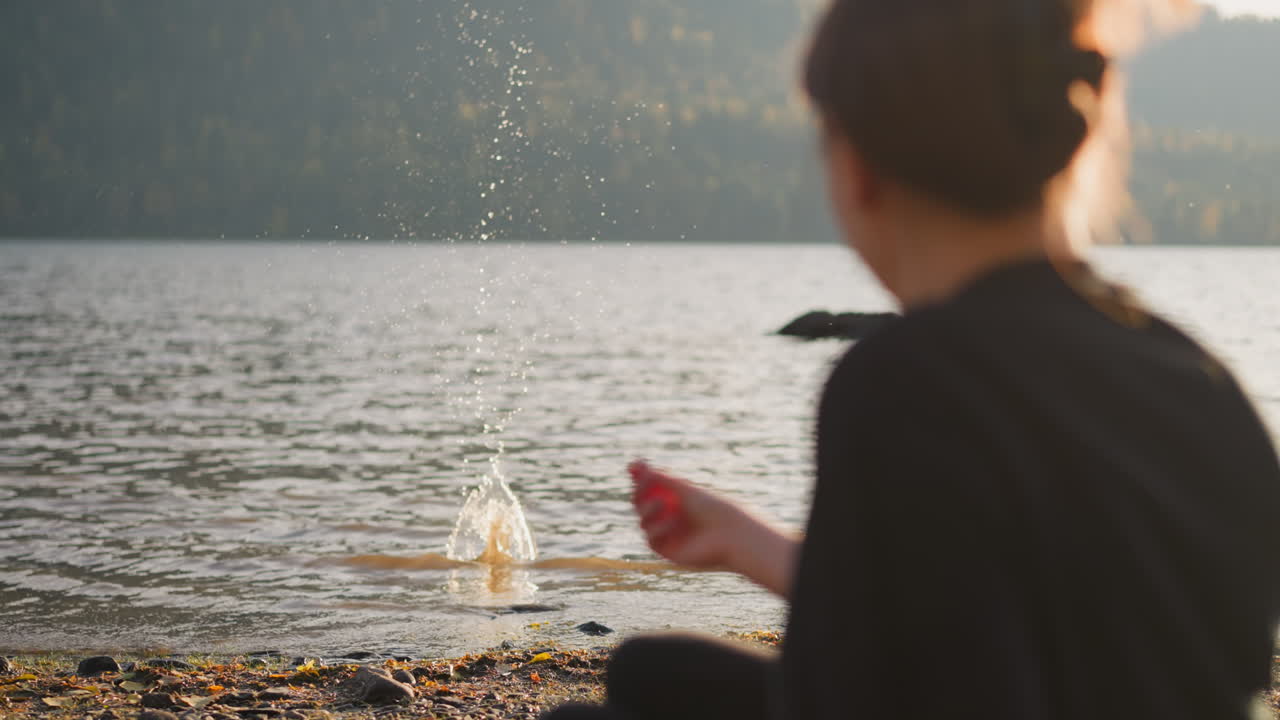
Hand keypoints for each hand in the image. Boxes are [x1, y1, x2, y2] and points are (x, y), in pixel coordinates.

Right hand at [628, 460, 800, 597]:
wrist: (730, 534)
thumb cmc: (712, 508)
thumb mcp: (682, 488)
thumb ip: (658, 478)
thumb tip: (634, 464)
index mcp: (676, 500)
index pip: (650, 488)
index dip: (641, 480)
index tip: (635, 468)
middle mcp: (669, 517)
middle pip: (641, 504)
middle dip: (640, 494)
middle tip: (642, 485)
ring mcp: (668, 535)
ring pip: (643, 521)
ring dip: (647, 510)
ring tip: (662, 503)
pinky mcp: (668, 551)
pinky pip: (651, 539)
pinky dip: (657, 528)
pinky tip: (671, 522)